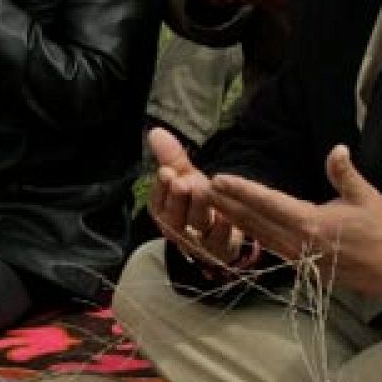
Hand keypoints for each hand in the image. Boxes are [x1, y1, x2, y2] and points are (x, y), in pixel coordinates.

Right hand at [147, 126, 243, 267]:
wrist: (223, 230)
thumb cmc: (197, 201)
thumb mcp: (185, 177)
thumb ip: (171, 157)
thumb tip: (155, 131)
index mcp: (163, 211)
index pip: (158, 201)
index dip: (162, 188)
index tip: (168, 172)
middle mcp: (176, 229)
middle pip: (174, 216)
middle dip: (178, 198)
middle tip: (183, 182)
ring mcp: (198, 242)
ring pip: (196, 225)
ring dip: (200, 207)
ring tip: (203, 190)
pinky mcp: (219, 250)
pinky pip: (220, 240)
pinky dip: (223, 229)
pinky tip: (225, 216)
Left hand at [208, 144, 381, 300]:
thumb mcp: (367, 198)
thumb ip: (345, 174)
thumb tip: (337, 148)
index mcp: (312, 223)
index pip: (268, 203)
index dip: (241, 190)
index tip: (219, 179)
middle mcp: (299, 241)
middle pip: (254, 220)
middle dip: (226, 204)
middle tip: (201, 188)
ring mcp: (298, 256)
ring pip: (258, 235)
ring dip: (233, 220)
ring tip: (212, 204)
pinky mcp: (302, 265)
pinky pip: (269, 247)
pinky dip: (250, 235)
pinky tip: (238, 226)